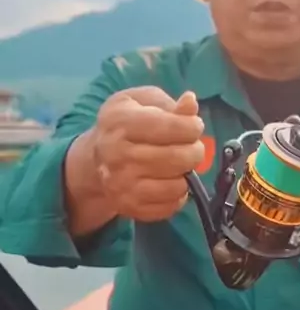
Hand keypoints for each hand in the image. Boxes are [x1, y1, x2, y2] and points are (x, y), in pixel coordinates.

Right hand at [92, 86, 204, 221]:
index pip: (168, 126)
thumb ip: (168, 103)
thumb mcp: (141, 101)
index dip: (191, 127)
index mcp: (119, 122)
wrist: (94, 160)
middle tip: (192, 147)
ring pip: (177, 185)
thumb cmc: (124, 124)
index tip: (194, 126)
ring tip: (180, 164)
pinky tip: (170, 180)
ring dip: (187, 174)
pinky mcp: (130, 207)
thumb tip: (190, 103)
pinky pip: (171, 206)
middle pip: (176, 158)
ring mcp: (122, 185)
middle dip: (195, 151)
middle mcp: (117, 155)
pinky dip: (179, 194)